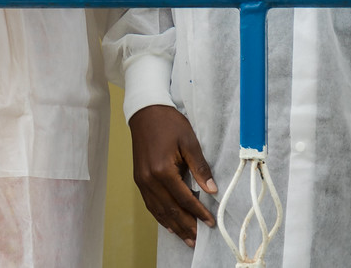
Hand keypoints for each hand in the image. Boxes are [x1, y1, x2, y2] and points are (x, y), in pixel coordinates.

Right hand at [129, 103, 215, 247]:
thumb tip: (212, 190)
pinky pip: (149, 203)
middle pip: (170, 209)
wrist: (145, 111)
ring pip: (158, 209)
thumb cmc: (168, 123)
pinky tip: (168, 224)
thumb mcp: (189, 142)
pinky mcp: (138, 178)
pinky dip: (159, 216)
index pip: (184, 199)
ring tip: (186, 238)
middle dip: (186, 226)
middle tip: (198, 238)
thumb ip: (200, 168)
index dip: (199, 213)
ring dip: (173, 225)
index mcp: (162, 170)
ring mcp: (141, 179)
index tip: (210, 223)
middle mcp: (149, 179)